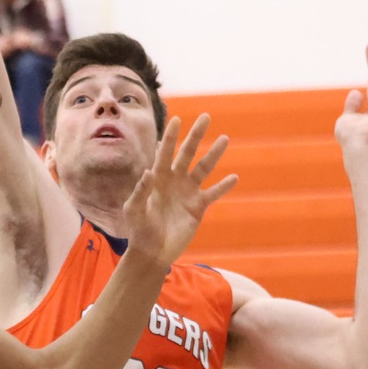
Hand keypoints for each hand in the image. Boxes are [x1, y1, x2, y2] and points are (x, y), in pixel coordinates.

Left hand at [120, 115, 236, 267]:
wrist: (152, 251)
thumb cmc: (138, 230)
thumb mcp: (133, 210)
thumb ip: (140, 192)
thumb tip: (148, 171)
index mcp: (157, 177)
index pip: (164, 152)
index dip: (170, 136)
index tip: (176, 119)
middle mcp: (174, 180)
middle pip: (187, 153)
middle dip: (196, 135)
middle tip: (206, 117)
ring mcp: (188, 192)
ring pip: (204, 168)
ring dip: (214, 154)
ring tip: (224, 138)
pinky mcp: (198, 206)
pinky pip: (213, 193)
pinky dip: (223, 186)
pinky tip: (234, 177)